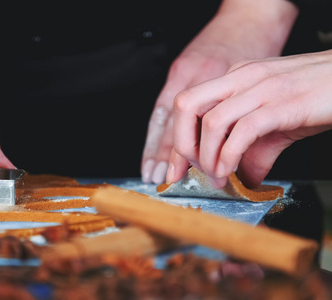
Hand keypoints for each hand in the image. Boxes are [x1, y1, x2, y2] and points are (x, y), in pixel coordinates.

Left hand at [169, 50, 331, 187]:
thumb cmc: (316, 96)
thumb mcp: (275, 122)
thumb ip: (252, 150)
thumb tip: (239, 180)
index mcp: (235, 78)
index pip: (189, 106)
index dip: (176, 141)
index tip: (175, 169)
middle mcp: (241, 78)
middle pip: (186, 105)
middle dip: (181, 143)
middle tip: (191, 170)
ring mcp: (261, 88)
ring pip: (211, 121)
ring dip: (207, 156)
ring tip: (215, 176)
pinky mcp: (282, 104)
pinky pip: (242, 131)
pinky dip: (229, 156)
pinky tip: (231, 170)